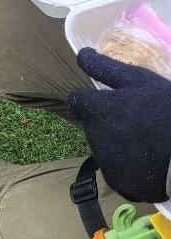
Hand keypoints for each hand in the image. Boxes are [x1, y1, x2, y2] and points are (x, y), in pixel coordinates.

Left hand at [67, 47, 170, 202]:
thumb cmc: (166, 110)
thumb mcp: (139, 80)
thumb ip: (105, 68)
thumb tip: (80, 54)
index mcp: (95, 110)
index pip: (75, 100)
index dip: (88, 99)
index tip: (104, 100)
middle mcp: (93, 136)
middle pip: (92, 125)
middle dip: (108, 121)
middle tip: (138, 120)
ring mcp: (105, 163)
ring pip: (105, 148)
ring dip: (117, 143)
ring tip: (146, 140)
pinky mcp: (119, 184)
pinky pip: (118, 171)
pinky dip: (128, 167)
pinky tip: (148, 161)